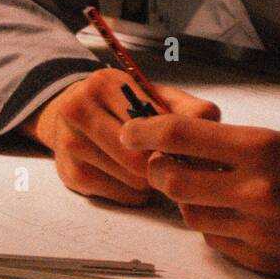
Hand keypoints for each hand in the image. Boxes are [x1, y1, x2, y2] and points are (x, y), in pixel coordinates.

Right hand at [22, 69, 220, 205]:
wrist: (73, 117)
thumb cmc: (125, 108)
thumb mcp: (155, 97)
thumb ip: (188, 107)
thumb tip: (209, 126)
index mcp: (105, 84)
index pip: (152, 120)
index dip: (176, 139)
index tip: (185, 145)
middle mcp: (79, 109)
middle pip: (141, 156)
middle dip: (164, 164)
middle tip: (172, 162)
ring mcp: (70, 143)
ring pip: (133, 178)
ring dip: (151, 180)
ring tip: (151, 167)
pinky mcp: (70, 174)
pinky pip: (121, 195)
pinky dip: (136, 192)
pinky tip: (132, 178)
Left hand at [121, 116, 279, 275]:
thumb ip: (230, 145)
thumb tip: (178, 145)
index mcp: (261, 148)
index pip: (181, 135)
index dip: (146, 130)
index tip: (132, 129)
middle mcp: (255, 189)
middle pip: (172, 180)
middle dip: (160, 170)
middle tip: (165, 164)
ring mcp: (257, 228)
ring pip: (190, 215)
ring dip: (191, 200)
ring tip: (214, 191)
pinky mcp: (262, 259)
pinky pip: (216, 243)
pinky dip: (217, 228)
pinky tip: (239, 217)